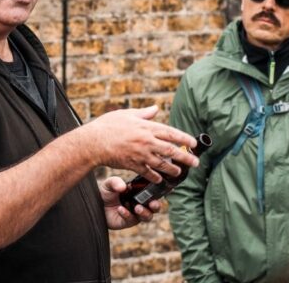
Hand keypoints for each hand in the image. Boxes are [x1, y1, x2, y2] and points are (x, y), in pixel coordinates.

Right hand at [75, 105, 197, 183]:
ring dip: (172, 169)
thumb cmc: (108, 125)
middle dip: (185, 157)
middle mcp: (146, 142)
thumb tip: (155, 109)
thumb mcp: (127, 114)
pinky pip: (148, 173)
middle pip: (171, 151)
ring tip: (179, 172)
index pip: (171, 133)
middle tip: (195, 163)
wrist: (93, 142)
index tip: (194, 143)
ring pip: (162, 164)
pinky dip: (155, 177)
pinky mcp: (133, 165)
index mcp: (146, 127)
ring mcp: (140, 155)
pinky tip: (160, 179)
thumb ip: (143, 113)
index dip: (184, 139)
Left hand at [99, 176, 161, 229]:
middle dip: (156, 206)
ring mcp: (135, 214)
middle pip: (155, 207)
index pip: (152, 193)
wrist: (95, 205)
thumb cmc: (105, 193)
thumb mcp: (109, 184)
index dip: (156, 193)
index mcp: (139, 192)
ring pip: (147, 217)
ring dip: (145, 212)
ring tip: (137, 208)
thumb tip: (124, 187)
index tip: (156, 191)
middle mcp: (140, 203)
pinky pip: (132, 220)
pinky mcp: (128, 222)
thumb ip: (115, 182)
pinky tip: (120, 209)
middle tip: (153, 204)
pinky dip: (127, 215)